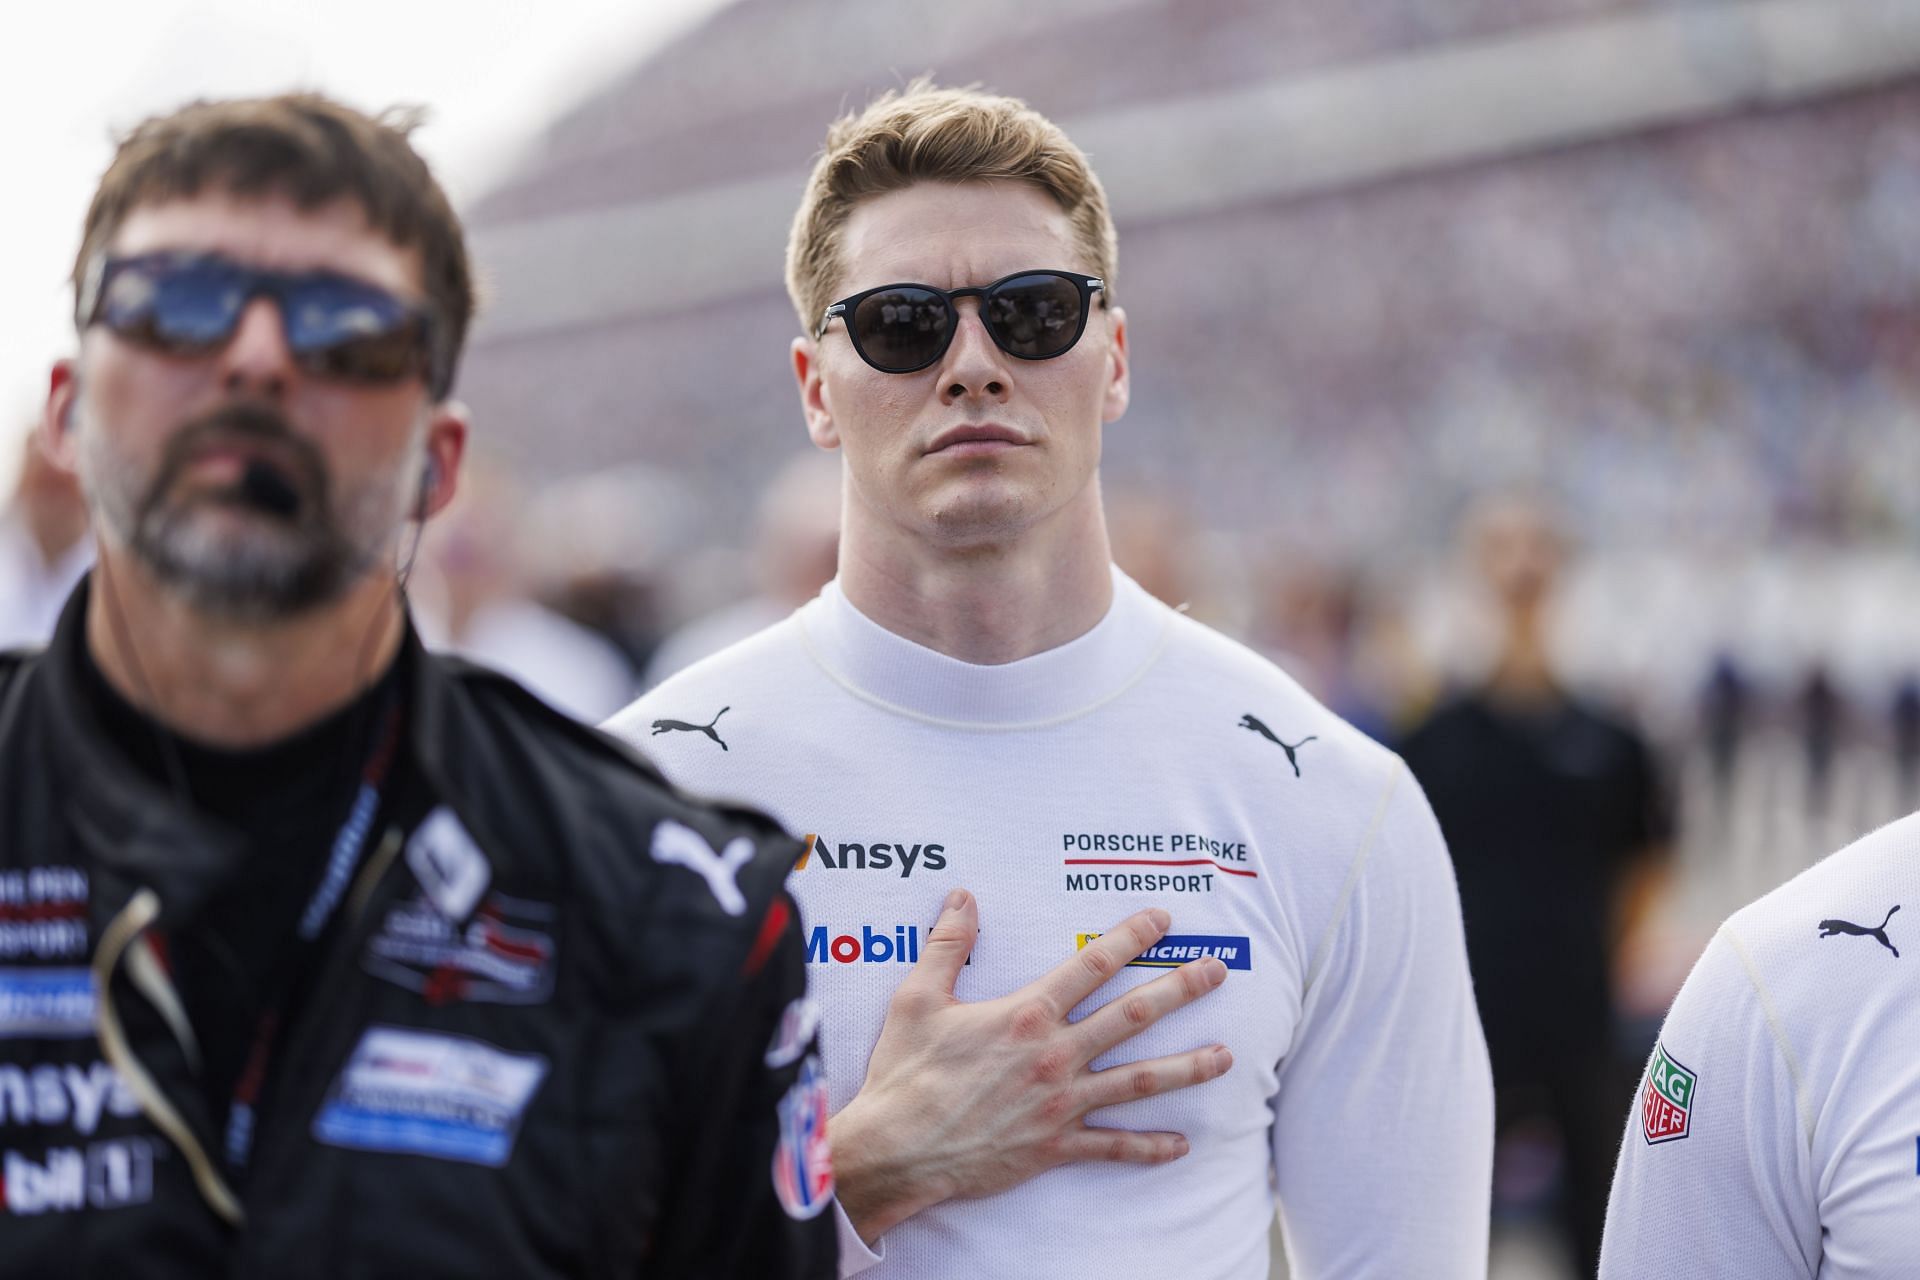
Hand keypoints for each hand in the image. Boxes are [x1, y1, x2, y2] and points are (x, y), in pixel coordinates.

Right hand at [829, 889, 1232, 1243]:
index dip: (1131, 937)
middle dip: (1181, 991)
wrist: (896, 1149)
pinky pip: (1111, 1147)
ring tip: (1226, 1056)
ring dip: (1185, 1067)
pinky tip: (1181, 1144)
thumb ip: (948, 944)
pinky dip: (1148, 1147)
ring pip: (1137, 1081)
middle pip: (1132, 1016)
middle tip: (1217, 973)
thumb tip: (962, 896)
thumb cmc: (905, 1073)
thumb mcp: (918, 998)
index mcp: (1027, 1014)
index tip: (1163, 920)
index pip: (1092, 965)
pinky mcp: (1055, 1146)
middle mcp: (1055, 1055)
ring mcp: (1060, 1102)